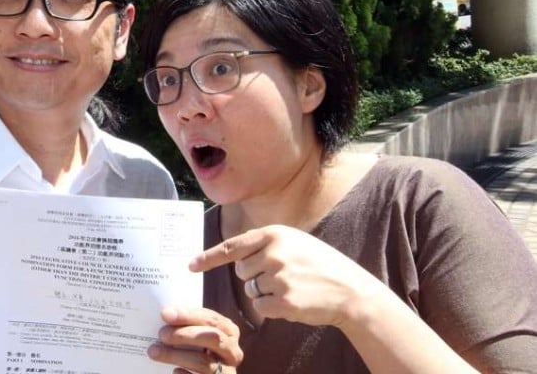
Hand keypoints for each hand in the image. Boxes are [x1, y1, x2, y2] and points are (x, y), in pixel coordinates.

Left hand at [147, 305, 242, 373]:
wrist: (203, 373)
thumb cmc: (198, 348)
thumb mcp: (198, 334)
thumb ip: (187, 325)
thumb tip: (164, 315)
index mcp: (228, 331)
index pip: (211, 318)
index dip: (188, 315)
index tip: (165, 314)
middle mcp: (233, 351)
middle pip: (212, 338)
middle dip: (184, 334)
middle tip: (161, 334)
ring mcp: (228, 371)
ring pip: (204, 362)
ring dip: (176, 356)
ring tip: (154, 352)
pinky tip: (174, 371)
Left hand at [192, 224, 381, 329]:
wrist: (351, 290)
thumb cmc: (320, 265)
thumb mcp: (295, 242)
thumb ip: (266, 244)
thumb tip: (233, 255)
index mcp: (275, 234)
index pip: (233, 246)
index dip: (209, 257)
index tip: (191, 265)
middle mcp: (274, 253)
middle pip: (241, 270)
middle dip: (255, 275)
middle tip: (283, 275)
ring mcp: (279, 277)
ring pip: (250, 289)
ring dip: (265, 292)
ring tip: (291, 287)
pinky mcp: (283, 301)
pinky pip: (260, 306)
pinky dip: (271, 308)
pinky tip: (291, 301)